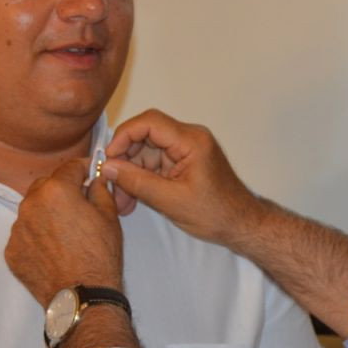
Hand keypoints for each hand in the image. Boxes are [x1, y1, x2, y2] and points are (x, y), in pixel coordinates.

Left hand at [6, 157, 123, 307]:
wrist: (82, 296)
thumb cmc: (99, 256)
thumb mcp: (109, 216)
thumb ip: (100, 189)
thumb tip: (96, 180)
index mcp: (56, 190)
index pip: (70, 167)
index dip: (83, 168)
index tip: (90, 173)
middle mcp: (31, 204)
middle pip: (46, 185)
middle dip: (61, 190)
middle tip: (78, 205)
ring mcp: (18, 229)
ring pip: (33, 210)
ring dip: (47, 214)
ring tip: (65, 234)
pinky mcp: (11, 250)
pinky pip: (25, 234)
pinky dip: (37, 237)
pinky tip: (54, 250)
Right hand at [102, 109, 259, 247]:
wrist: (240, 225)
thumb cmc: (216, 214)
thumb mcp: (170, 201)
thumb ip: (137, 182)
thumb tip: (107, 168)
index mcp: (192, 141)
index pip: (150, 122)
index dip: (124, 136)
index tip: (108, 158)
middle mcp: (189, 139)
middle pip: (145, 137)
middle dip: (125, 161)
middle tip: (111, 186)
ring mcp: (186, 150)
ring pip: (146, 152)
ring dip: (131, 174)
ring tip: (122, 202)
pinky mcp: (183, 163)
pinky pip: (155, 163)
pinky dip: (142, 179)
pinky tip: (132, 199)